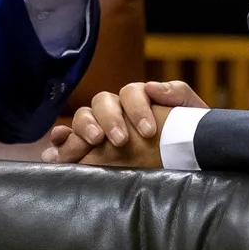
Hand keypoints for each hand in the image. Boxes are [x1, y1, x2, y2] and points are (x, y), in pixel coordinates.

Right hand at [42, 80, 208, 165]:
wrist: (194, 162)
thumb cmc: (192, 138)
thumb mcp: (193, 114)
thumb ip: (177, 94)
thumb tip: (152, 87)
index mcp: (140, 100)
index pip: (131, 93)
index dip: (137, 109)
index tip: (149, 132)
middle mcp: (118, 112)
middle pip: (102, 103)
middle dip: (110, 119)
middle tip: (121, 141)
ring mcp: (101, 130)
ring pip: (83, 117)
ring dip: (84, 127)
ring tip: (94, 142)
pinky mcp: (88, 150)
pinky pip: (68, 139)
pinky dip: (60, 140)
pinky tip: (54, 149)